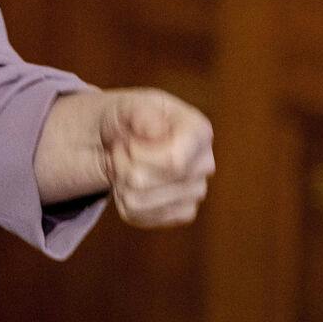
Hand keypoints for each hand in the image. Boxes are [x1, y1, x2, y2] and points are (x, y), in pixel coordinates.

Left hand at [96, 87, 214, 226]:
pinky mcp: (181, 213)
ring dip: (118, 181)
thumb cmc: (128, 117)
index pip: (173, 162)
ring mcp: (195, 193)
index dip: (137, 154)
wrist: (123, 138)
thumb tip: (155, 130)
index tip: (127, 140)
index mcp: (199, 131)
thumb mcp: (127, 105)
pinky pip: (137, 216)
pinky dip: (121, 199)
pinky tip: (128, 182)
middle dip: (120, 164)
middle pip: (145, 182)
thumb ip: (140, 113)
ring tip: (122, 164)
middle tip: (118, 149)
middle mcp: (205, 164)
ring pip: (137, 202)